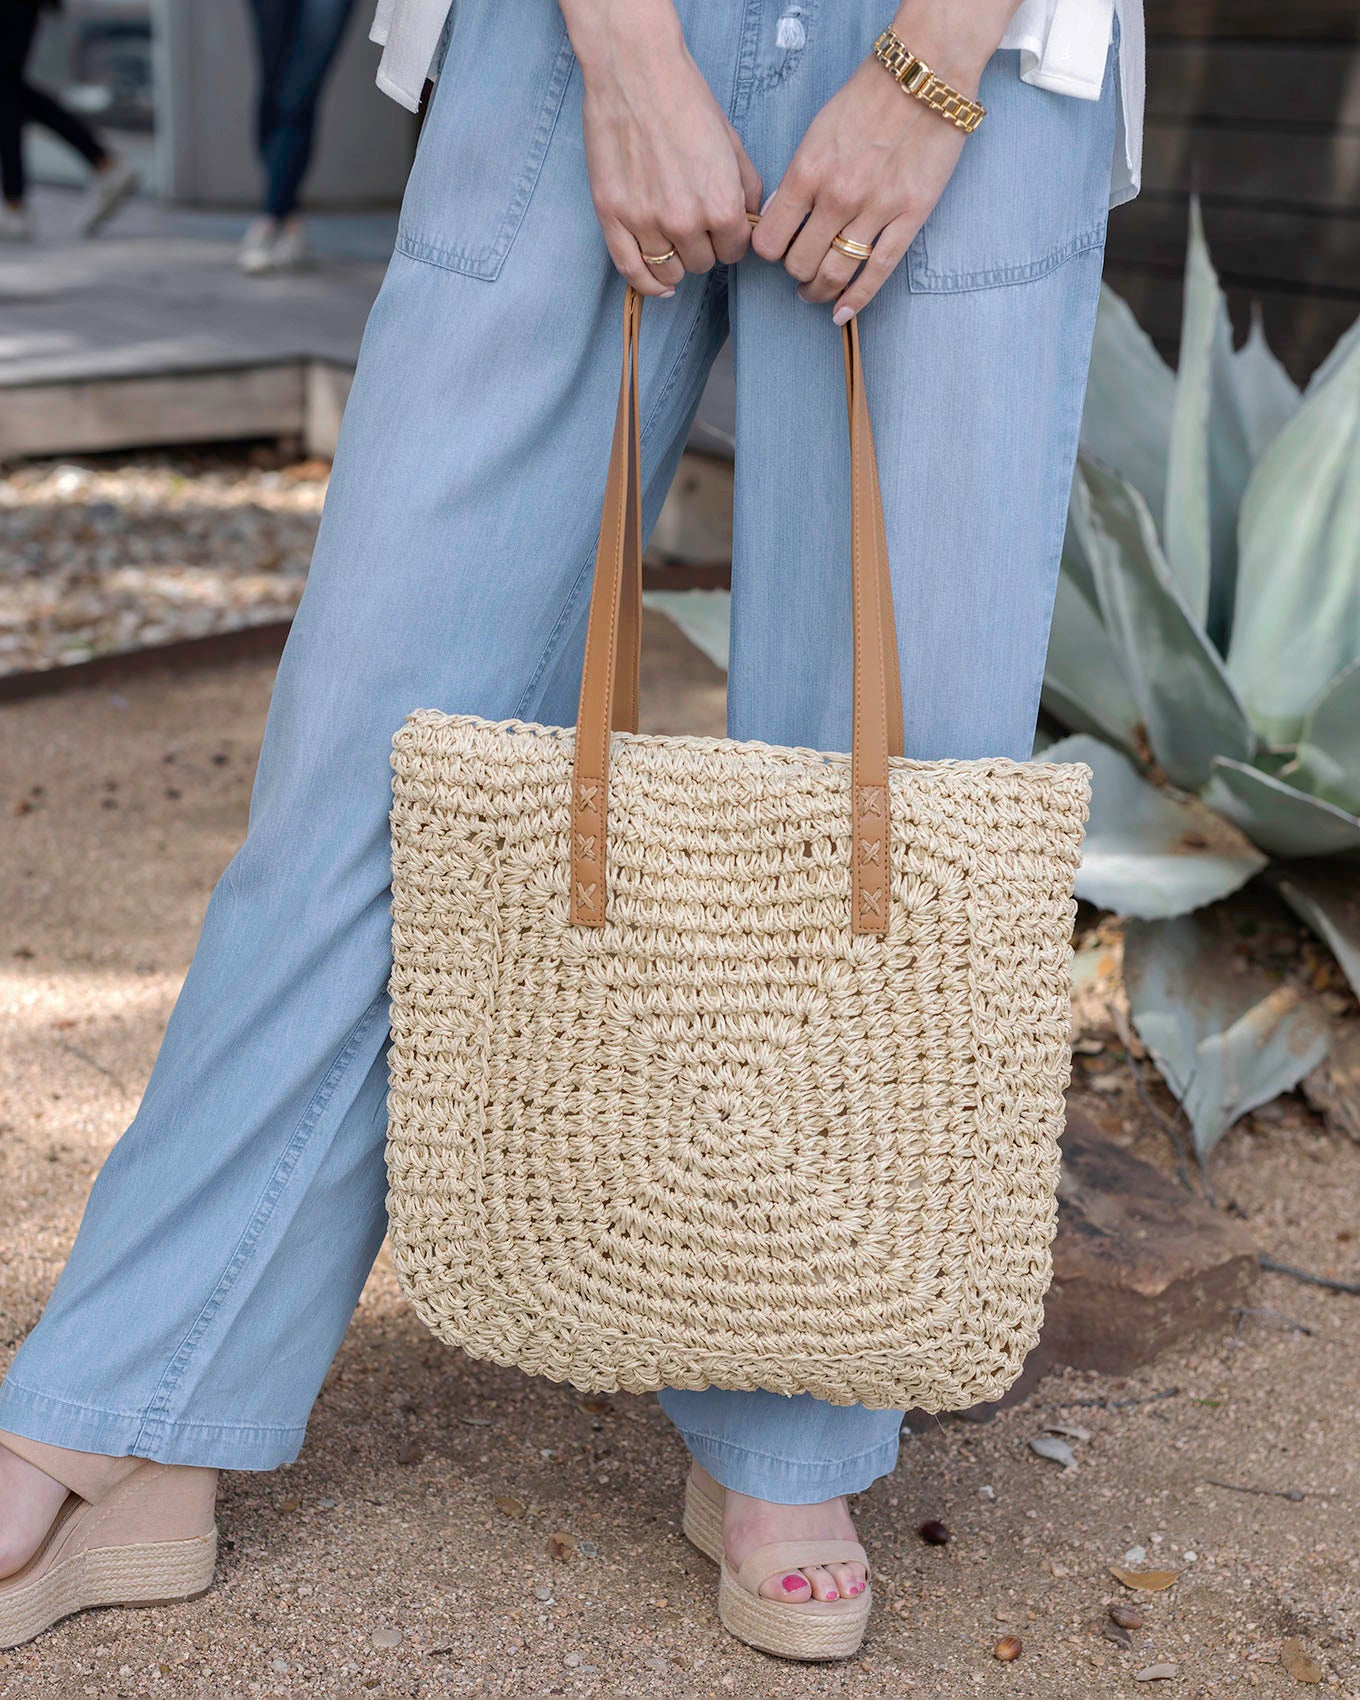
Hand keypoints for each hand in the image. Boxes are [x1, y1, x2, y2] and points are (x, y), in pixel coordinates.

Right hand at [560, 0, 761, 296]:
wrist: (635, 72)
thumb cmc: (686, 100)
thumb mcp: (733, 144)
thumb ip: (747, 190)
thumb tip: (750, 222)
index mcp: (721, 205)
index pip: (735, 251)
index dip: (731, 240)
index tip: (722, 228)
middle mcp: (685, 221)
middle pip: (702, 264)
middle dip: (704, 247)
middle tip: (695, 223)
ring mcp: (645, 223)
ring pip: (669, 272)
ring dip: (676, 261)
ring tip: (674, 240)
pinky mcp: (612, 217)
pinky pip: (632, 271)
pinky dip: (647, 283)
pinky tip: (658, 283)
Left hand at [754, 8, 1004, 321]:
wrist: (925, 78)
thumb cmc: (867, 100)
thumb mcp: (817, 132)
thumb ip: (797, 178)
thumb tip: (779, 217)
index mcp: (808, 173)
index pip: (770, 239)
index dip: (768, 252)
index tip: (775, 251)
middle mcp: (837, 197)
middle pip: (799, 264)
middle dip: (795, 273)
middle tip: (800, 271)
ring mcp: (874, 211)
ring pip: (833, 275)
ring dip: (819, 291)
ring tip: (817, 292)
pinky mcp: (908, 218)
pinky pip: (876, 272)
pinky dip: (856, 300)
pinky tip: (842, 313)